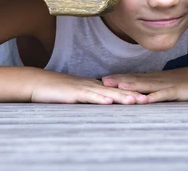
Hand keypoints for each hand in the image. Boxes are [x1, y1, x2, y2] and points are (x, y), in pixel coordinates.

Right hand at [30, 71, 147, 103]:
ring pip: (106, 93)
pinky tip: (109, 102)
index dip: (132, 93)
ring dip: (122, 97)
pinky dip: (99, 99)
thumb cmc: (56, 90)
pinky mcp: (73, 93)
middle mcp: (92, 85)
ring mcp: (83, 88)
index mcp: (94, 86)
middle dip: (133, 95)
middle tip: (150, 100)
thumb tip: (102, 104)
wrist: (37, 82)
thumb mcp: (76, 95)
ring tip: (137, 101)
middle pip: (116, 91)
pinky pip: (89, 96)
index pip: (117, 90)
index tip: (147, 97)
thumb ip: (89, 98)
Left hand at [102, 66, 187, 102]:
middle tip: (103, 81)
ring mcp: (168, 84)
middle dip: (120, 80)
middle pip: (137, 79)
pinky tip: (145, 100)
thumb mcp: (169, 83)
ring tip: (118, 87)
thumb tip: (142, 91)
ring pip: (148, 86)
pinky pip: (165, 95)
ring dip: (133, 86)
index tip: (103, 79)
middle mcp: (159, 79)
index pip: (135, 77)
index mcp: (156, 78)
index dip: (119, 77)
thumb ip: (156, 86)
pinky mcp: (178, 92)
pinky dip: (155, 97)